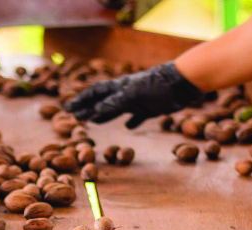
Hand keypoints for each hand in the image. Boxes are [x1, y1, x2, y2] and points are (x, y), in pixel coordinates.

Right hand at [64, 62, 204, 128]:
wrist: (184, 82)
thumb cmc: (159, 86)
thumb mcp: (133, 96)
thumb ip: (114, 104)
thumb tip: (94, 113)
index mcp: (120, 87)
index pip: (95, 93)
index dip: (81, 101)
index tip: (67, 109)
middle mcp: (127, 92)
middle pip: (102, 101)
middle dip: (87, 108)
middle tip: (74, 116)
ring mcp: (139, 100)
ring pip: (117, 109)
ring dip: (104, 115)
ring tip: (93, 122)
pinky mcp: (152, 107)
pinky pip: (138, 115)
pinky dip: (132, 121)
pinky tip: (128, 127)